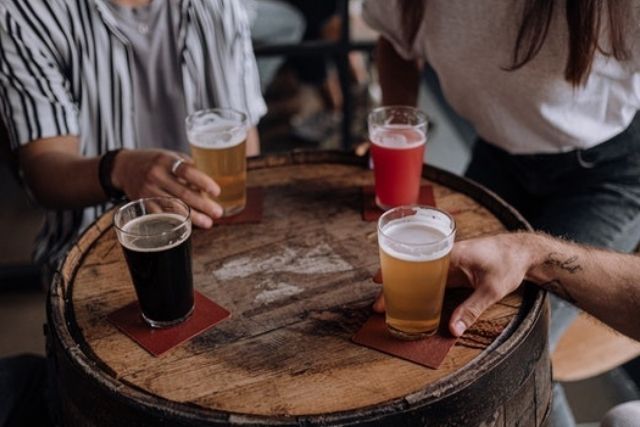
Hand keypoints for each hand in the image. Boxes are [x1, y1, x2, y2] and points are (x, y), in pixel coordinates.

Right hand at [111, 149, 222, 227]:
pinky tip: (189, 226)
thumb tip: (208, 187)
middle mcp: (155, 175)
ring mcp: (147, 191)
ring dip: (193, 217)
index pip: (187, 171)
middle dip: (203, 205)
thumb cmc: (155, 162)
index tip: (217, 192)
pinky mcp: (142, 203)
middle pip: (182, 193)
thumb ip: (188, 168)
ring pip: (173, 207)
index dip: (203, 182)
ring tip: (208, 223)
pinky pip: (161, 215)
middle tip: (218, 212)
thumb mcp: (170, 156)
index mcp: (165, 160)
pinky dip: (176, 221)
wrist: (124, 167)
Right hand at [372, 234, 532, 336]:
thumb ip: (471, 309)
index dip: (395, 269)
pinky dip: (416, 286)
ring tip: (386, 303)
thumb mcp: (492, 290)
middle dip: (392, 283)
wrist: (523, 251)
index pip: (416, 260)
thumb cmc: (508, 263)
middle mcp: (445, 255)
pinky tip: (408, 299)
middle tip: (378, 304)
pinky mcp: (452, 269)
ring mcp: (447, 262)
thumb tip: (452, 330)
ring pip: (418, 272)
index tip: (377, 281)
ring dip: (402, 285)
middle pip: (412, 268)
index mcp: (451, 254)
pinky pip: (428, 277)